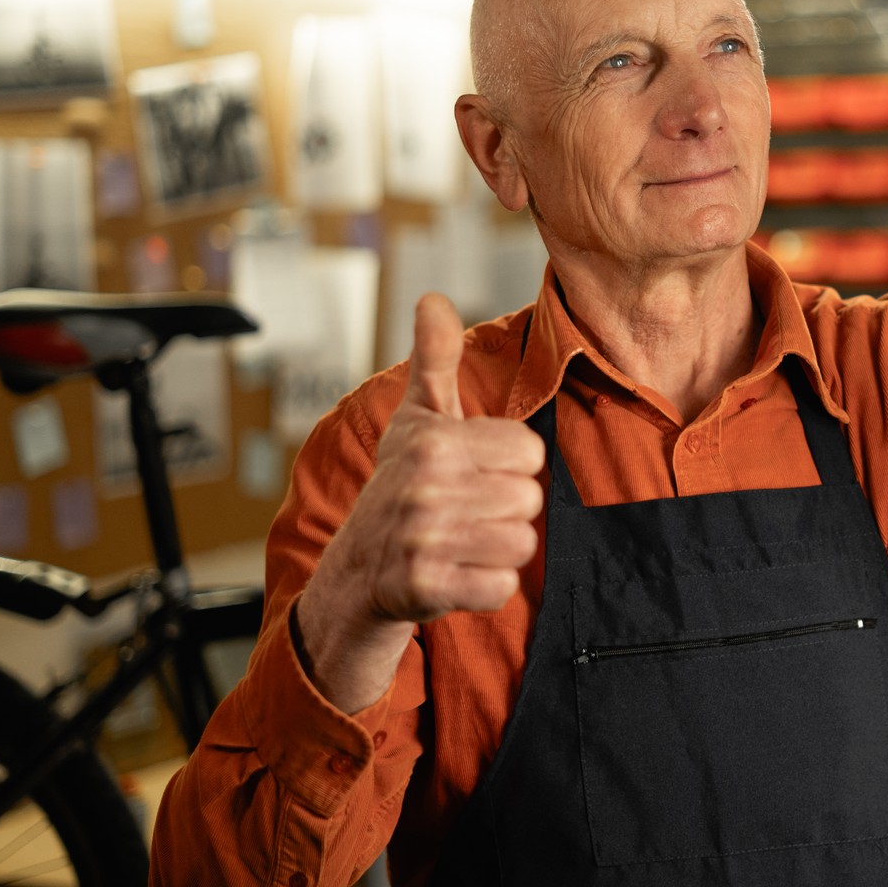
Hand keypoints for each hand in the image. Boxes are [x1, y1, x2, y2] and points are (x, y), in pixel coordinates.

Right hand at [297, 294, 544, 711]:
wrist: (356, 568)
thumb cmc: (400, 484)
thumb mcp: (417, 418)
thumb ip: (435, 360)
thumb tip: (433, 299)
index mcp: (435, 441)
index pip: (530, 452)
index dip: (509, 465)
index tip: (476, 472)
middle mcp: (427, 487)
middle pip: (530, 498)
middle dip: (506, 509)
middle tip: (468, 511)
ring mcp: (424, 539)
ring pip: (521, 542)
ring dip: (498, 549)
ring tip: (464, 540)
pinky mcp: (426, 587)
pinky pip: (501, 587)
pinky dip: (487, 586)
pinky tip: (459, 572)